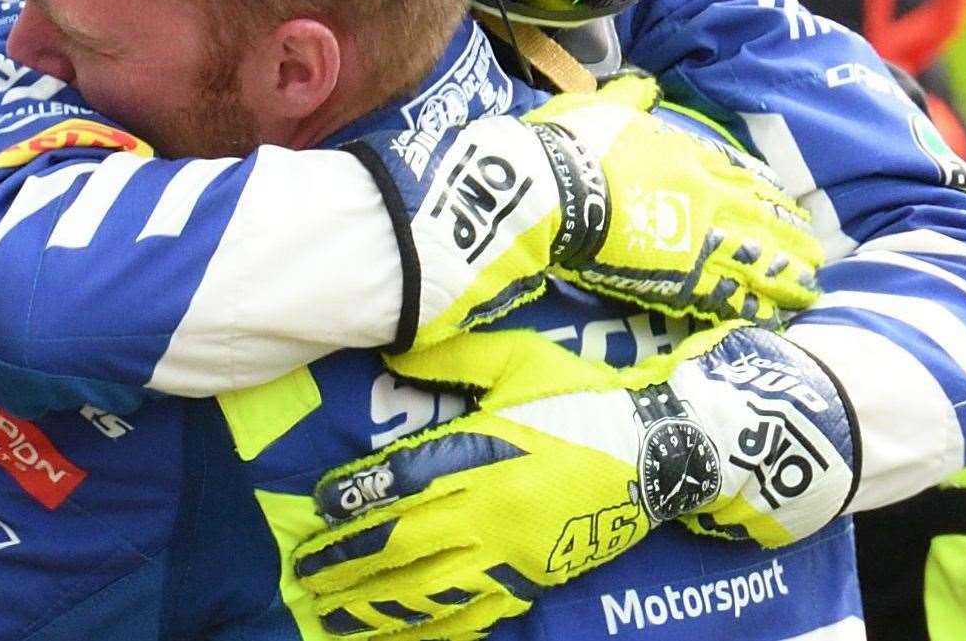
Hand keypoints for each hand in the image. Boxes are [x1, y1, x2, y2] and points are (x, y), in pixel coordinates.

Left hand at [294, 324, 856, 639]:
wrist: (659, 449)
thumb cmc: (586, 397)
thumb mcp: (522, 359)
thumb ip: (456, 356)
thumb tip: (393, 352)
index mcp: (482, 451)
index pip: (402, 481)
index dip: (357, 499)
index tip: (318, 508)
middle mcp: (488, 507)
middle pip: (403, 542)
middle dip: (349, 560)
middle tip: (307, 573)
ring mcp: (511, 550)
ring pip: (429, 586)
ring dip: (376, 602)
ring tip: (334, 613)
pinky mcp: (534, 578)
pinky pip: (473, 611)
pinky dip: (432, 626)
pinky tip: (401, 632)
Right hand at [527, 74, 821, 324]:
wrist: (559, 187)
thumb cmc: (576, 144)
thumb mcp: (606, 107)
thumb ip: (630, 97)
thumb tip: (643, 83)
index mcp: (690, 156)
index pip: (744, 177)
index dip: (771, 196)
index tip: (790, 208)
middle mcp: (707, 195)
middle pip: (763, 220)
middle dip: (792, 239)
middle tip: (814, 254)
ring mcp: (700, 237)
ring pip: (758, 259)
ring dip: (786, 275)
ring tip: (807, 288)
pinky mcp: (683, 277)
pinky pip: (728, 294)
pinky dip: (753, 305)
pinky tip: (770, 315)